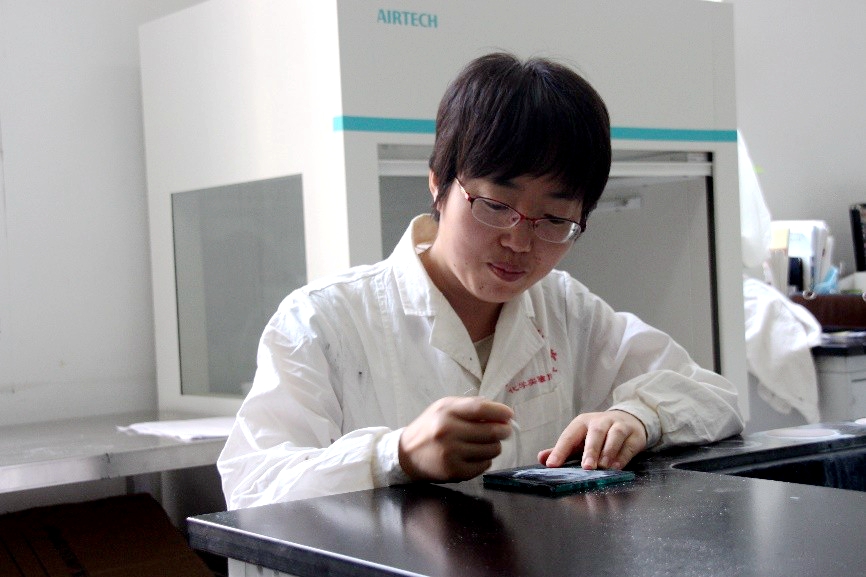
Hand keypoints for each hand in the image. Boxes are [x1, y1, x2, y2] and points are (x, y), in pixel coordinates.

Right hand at [399, 396, 513, 481]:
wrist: (406, 454)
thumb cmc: (429, 427)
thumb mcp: (443, 408)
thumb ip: (469, 405)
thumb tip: (499, 412)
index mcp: (446, 412)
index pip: (480, 410)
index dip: (499, 412)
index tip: (509, 415)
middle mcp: (448, 432)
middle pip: (491, 431)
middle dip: (504, 431)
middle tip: (505, 430)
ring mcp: (451, 454)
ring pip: (491, 450)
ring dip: (494, 446)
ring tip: (486, 443)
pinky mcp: (454, 472)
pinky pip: (484, 465)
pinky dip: (485, 460)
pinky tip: (476, 455)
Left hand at [537, 410, 646, 470]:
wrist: (627, 420)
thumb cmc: (597, 434)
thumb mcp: (578, 439)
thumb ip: (561, 450)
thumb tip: (542, 458)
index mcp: (582, 423)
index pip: (569, 436)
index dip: (560, 450)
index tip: (552, 465)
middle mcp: (600, 421)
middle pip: (596, 432)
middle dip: (591, 450)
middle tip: (586, 467)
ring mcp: (619, 426)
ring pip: (614, 435)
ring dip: (609, 451)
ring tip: (603, 467)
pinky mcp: (634, 435)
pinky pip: (629, 445)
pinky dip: (623, 456)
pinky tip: (616, 467)